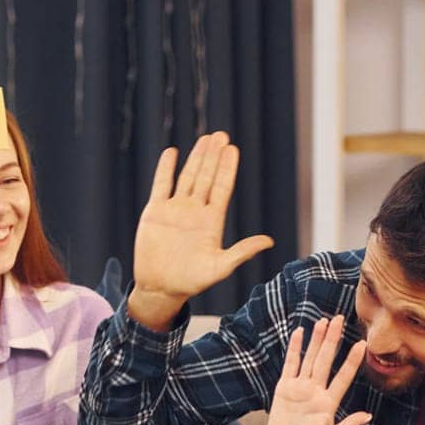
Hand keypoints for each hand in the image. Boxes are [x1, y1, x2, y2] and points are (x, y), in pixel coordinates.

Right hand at [127, 132, 274, 327]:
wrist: (161, 288)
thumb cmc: (192, 282)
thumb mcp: (221, 267)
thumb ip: (243, 252)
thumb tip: (269, 241)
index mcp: (212, 222)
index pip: (221, 188)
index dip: (227, 169)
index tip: (232, 149)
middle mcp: (195, 212)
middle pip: (206, 177)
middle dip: (214, 157)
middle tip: (221, 135)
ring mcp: (175, 210)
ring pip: (187, 177)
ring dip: (196, 157)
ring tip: (205, 138)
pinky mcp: (155, 212)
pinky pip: (161, 185)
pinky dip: (166, 169)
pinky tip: (172, 153)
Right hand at [267, 316, 371, 424]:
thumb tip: (368, 416)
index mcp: (328, 403)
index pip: (343, 377)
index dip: (351, 361)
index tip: (361, 344)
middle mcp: (316, 392)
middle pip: (326, 360)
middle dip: (333, 340)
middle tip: (340, 318)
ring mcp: (300, 389)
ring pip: (310, 359)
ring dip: (316, 340)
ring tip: (323, 321)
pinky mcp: (285, 390)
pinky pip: (290, 365)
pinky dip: (294, 349)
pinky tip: (299, 333)